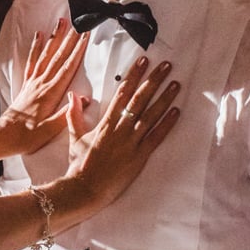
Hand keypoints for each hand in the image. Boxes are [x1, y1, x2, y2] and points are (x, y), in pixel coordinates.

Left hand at [0, 19, 87, 150]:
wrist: (4, 136)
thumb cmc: (27, 136)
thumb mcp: (50, 130)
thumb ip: (67, 115)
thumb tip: (84, 100)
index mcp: (50, 94)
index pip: (67, 68)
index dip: (78, 51)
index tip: (85, 36)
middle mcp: (41, 84)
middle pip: (58, 57)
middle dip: (70, 39)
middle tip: (78, 23)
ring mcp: (33, 82)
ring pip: (46, 55)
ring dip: (54, 37)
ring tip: (61, 22)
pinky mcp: (27, 84)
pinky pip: (32, 61)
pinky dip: (36, 47)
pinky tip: (39, 35)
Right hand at [60, 56, 180, 207]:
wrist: (85, 189)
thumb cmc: (79, 164)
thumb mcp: (75, 137)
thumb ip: (74, 115)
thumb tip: (73, 95)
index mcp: (106, 123)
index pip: (122, 93)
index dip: (134, 75)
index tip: (143, 61)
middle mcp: (121, 129)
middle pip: (140, 99)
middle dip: (154, 80)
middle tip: (166, 66)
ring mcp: (131, 143)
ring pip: (151, 115)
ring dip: (165, 98)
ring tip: (176, 83)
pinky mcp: (140, 157)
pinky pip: (156, 137)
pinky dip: (167, 124)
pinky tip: (176, 111)